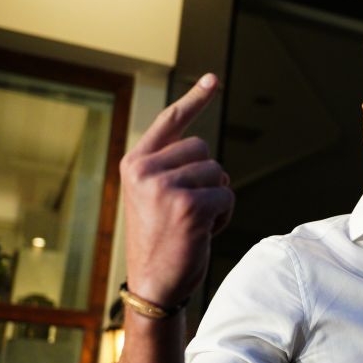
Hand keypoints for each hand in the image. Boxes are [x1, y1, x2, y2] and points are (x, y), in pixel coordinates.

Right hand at [120, 73, 234, 306]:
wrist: (154, 285)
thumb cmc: (160, 241)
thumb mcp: (154, 197)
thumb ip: (169, 168)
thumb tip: (203, 149)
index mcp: (135, 163)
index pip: (171, 121)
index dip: (195, 99)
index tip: (214, 78)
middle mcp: (145, 170)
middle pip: (203, 149)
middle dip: (207, 177)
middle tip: (188, 209)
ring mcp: (165, 187)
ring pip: (218, 172)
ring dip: (217, 198)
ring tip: (194, 223)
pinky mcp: (188, 205)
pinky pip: (227, 195)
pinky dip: (224, 215)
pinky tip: (204, 233)